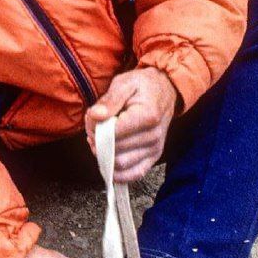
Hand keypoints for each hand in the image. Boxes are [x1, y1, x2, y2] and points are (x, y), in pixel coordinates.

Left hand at [84, 66, 178, 182]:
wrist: (165, 90)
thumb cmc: (143, 86)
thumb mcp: (124, 83)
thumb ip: (109, 100)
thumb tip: (95, 116)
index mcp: (147, 116)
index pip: (113, 133)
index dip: (96, 128)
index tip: (91, 118)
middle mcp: (154, 136)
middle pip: (115, 150)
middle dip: (97, 141)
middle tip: (94, 128)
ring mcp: (155, 149)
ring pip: (120, 165)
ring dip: (104, 155)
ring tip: (101, 140)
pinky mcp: (154, 157)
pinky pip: (134, 174)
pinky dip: (118, 172)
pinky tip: (108, 160)